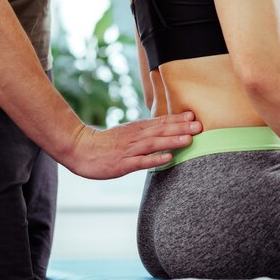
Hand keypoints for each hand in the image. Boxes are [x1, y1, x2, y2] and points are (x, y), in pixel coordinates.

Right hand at [67, 111, 202, 178]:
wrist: (79, 149)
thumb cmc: (104, 143)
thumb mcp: (126, 133)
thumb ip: (144, 132)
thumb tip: (163, 130)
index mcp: (136, 129)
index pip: (160, 122)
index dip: (177, 119)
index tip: (193, 115)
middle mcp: (135, 137)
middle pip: (161, 130)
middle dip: (181, 127)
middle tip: (199, 125)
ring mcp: (129, 150)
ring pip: (153, 143)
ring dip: (172, 141)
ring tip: (189, 139)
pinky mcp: (122, 163)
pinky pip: (141, 161)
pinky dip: (155, 159)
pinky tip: (168, 158)